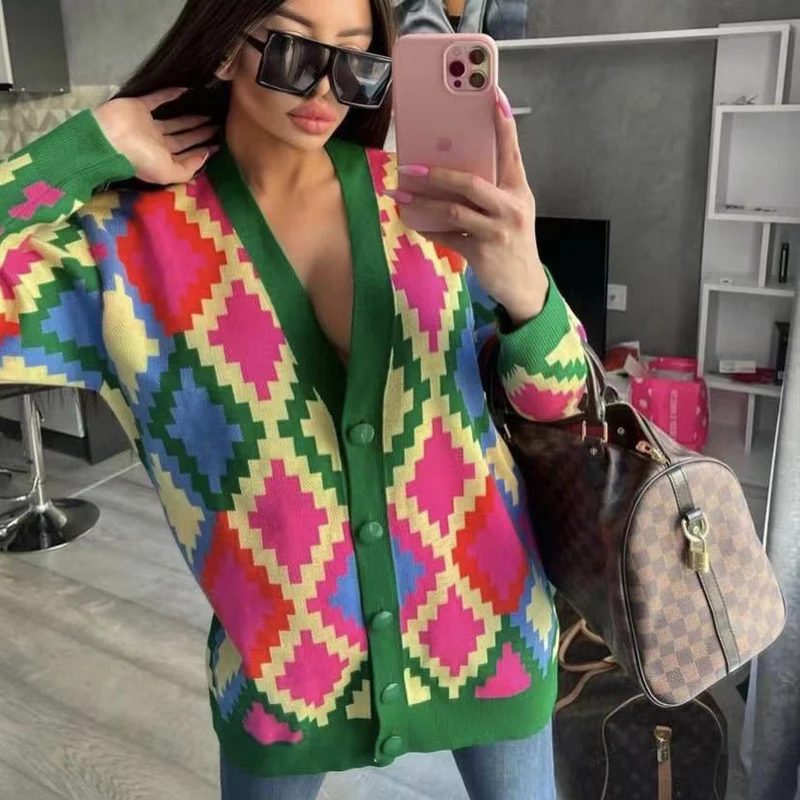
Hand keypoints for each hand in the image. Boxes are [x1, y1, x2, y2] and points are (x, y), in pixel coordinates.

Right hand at [93, 88, 217, 184]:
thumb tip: (204, 156)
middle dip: (199, 133)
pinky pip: (158, 98)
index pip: (186, 155)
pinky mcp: (139, 106)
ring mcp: (147, 125)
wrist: (109, 138)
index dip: (202, 150)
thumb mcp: (168, 172)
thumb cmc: (140, 159)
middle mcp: (156, 143)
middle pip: (182, 138)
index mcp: (162, 159)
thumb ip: (188, 168)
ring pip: (174, 121)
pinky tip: (186, 90)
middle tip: (216, 126)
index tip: (217, 144)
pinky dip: (170, 94)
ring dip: (189, 118)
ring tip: (207, 114)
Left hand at [392, 88, 547, 324]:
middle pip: (471, 182)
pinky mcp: (482, 253)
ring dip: (422, 202)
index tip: (494, 96)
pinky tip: (414, 222)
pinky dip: (429, 229)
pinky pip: (448, 237)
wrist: (524, 285)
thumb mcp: (513, 209)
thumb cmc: (513, 240)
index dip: (504, 125)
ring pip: (453, 210)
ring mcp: (497, 231)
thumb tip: (453, 167)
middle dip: (437, 173)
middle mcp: (510, 207)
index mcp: (518, 190)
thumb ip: (492, 188)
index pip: (511, 151)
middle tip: (409, 166)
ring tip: (399, 196)